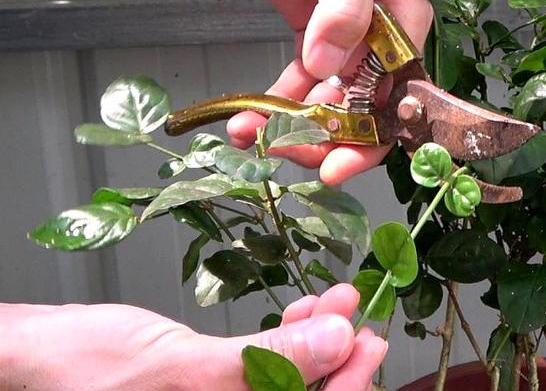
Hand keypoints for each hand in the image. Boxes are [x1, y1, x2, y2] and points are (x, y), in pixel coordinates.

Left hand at [0, 0, 430, 185]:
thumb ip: (343, 10)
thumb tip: (328, 68)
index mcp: (406, 24)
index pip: (402, 97)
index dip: (373, 138)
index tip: (336, 164)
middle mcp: (383, 42)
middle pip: (366, 112)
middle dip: (329, 141)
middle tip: (290, 157)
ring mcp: (348, 47)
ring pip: (330, 107)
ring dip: (293, 129)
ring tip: (253, 138)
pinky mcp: (315, 44)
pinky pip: (299, 87)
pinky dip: (275, 107)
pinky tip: (247, 121)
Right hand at [1, 284, 384, 390]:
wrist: (36, 355)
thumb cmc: (87, 373)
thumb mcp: (184, 367)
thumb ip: (265, 363)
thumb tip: (337, 342)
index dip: (349, 387)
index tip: (371, 342)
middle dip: (341, 363)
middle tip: (365, 320)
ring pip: (289, 384)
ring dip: (319, 344)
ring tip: (340, 301)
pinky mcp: (213, 389)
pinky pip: (264, 372)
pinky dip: (288, 342)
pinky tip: (304, 313)